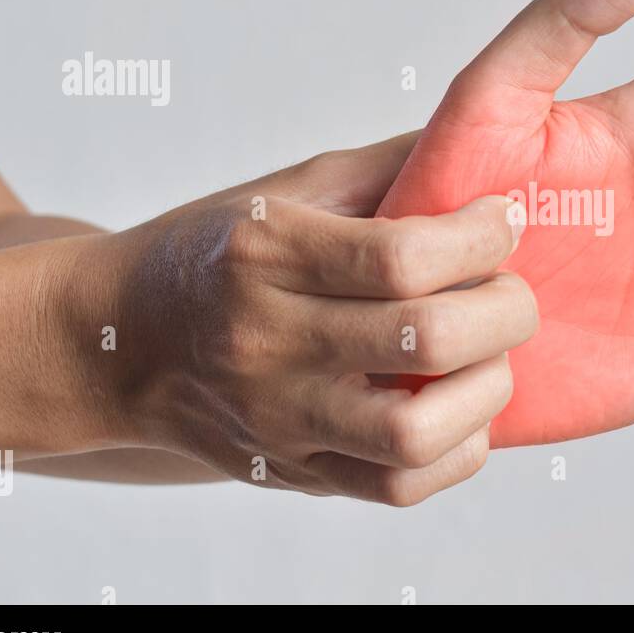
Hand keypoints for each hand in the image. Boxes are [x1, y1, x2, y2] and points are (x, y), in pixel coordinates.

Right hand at [76, 135, 536, 502]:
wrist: (121, 344)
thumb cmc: (218, 253)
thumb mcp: (289, 190)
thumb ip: (388, 168)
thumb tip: (487, 144)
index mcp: (266, 255)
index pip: (403, 256)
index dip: (481, 238)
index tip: (502, 221)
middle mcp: (267, 342)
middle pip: (427, 340)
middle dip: (507, 310)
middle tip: (512, 292)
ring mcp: (278, 419)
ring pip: (418, 434)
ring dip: (487, 391)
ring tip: (487, 358)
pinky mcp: (294, 473)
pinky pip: (400, 487)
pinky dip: (458, 450)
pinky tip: (459, 407)